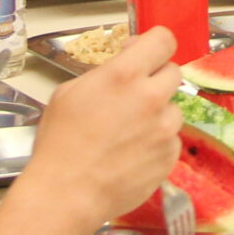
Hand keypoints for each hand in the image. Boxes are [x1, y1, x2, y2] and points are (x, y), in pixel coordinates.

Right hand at [17, 27, 184, 225]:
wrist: (67, 194)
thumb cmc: (60, 145)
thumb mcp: (69, 93)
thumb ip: (105, 71)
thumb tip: (128, 59)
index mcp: (124, 76)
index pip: (163, 40)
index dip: (155, 44)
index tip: (147, 52)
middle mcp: (151, 98)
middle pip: (173, 72)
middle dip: (155, 79)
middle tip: (134, 94)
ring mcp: (165, 128)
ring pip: (173, 107)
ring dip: (157, 113)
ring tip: (128, 131)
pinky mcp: (170, 155)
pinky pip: (171, 138)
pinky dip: (157, 142)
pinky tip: (132, 152)